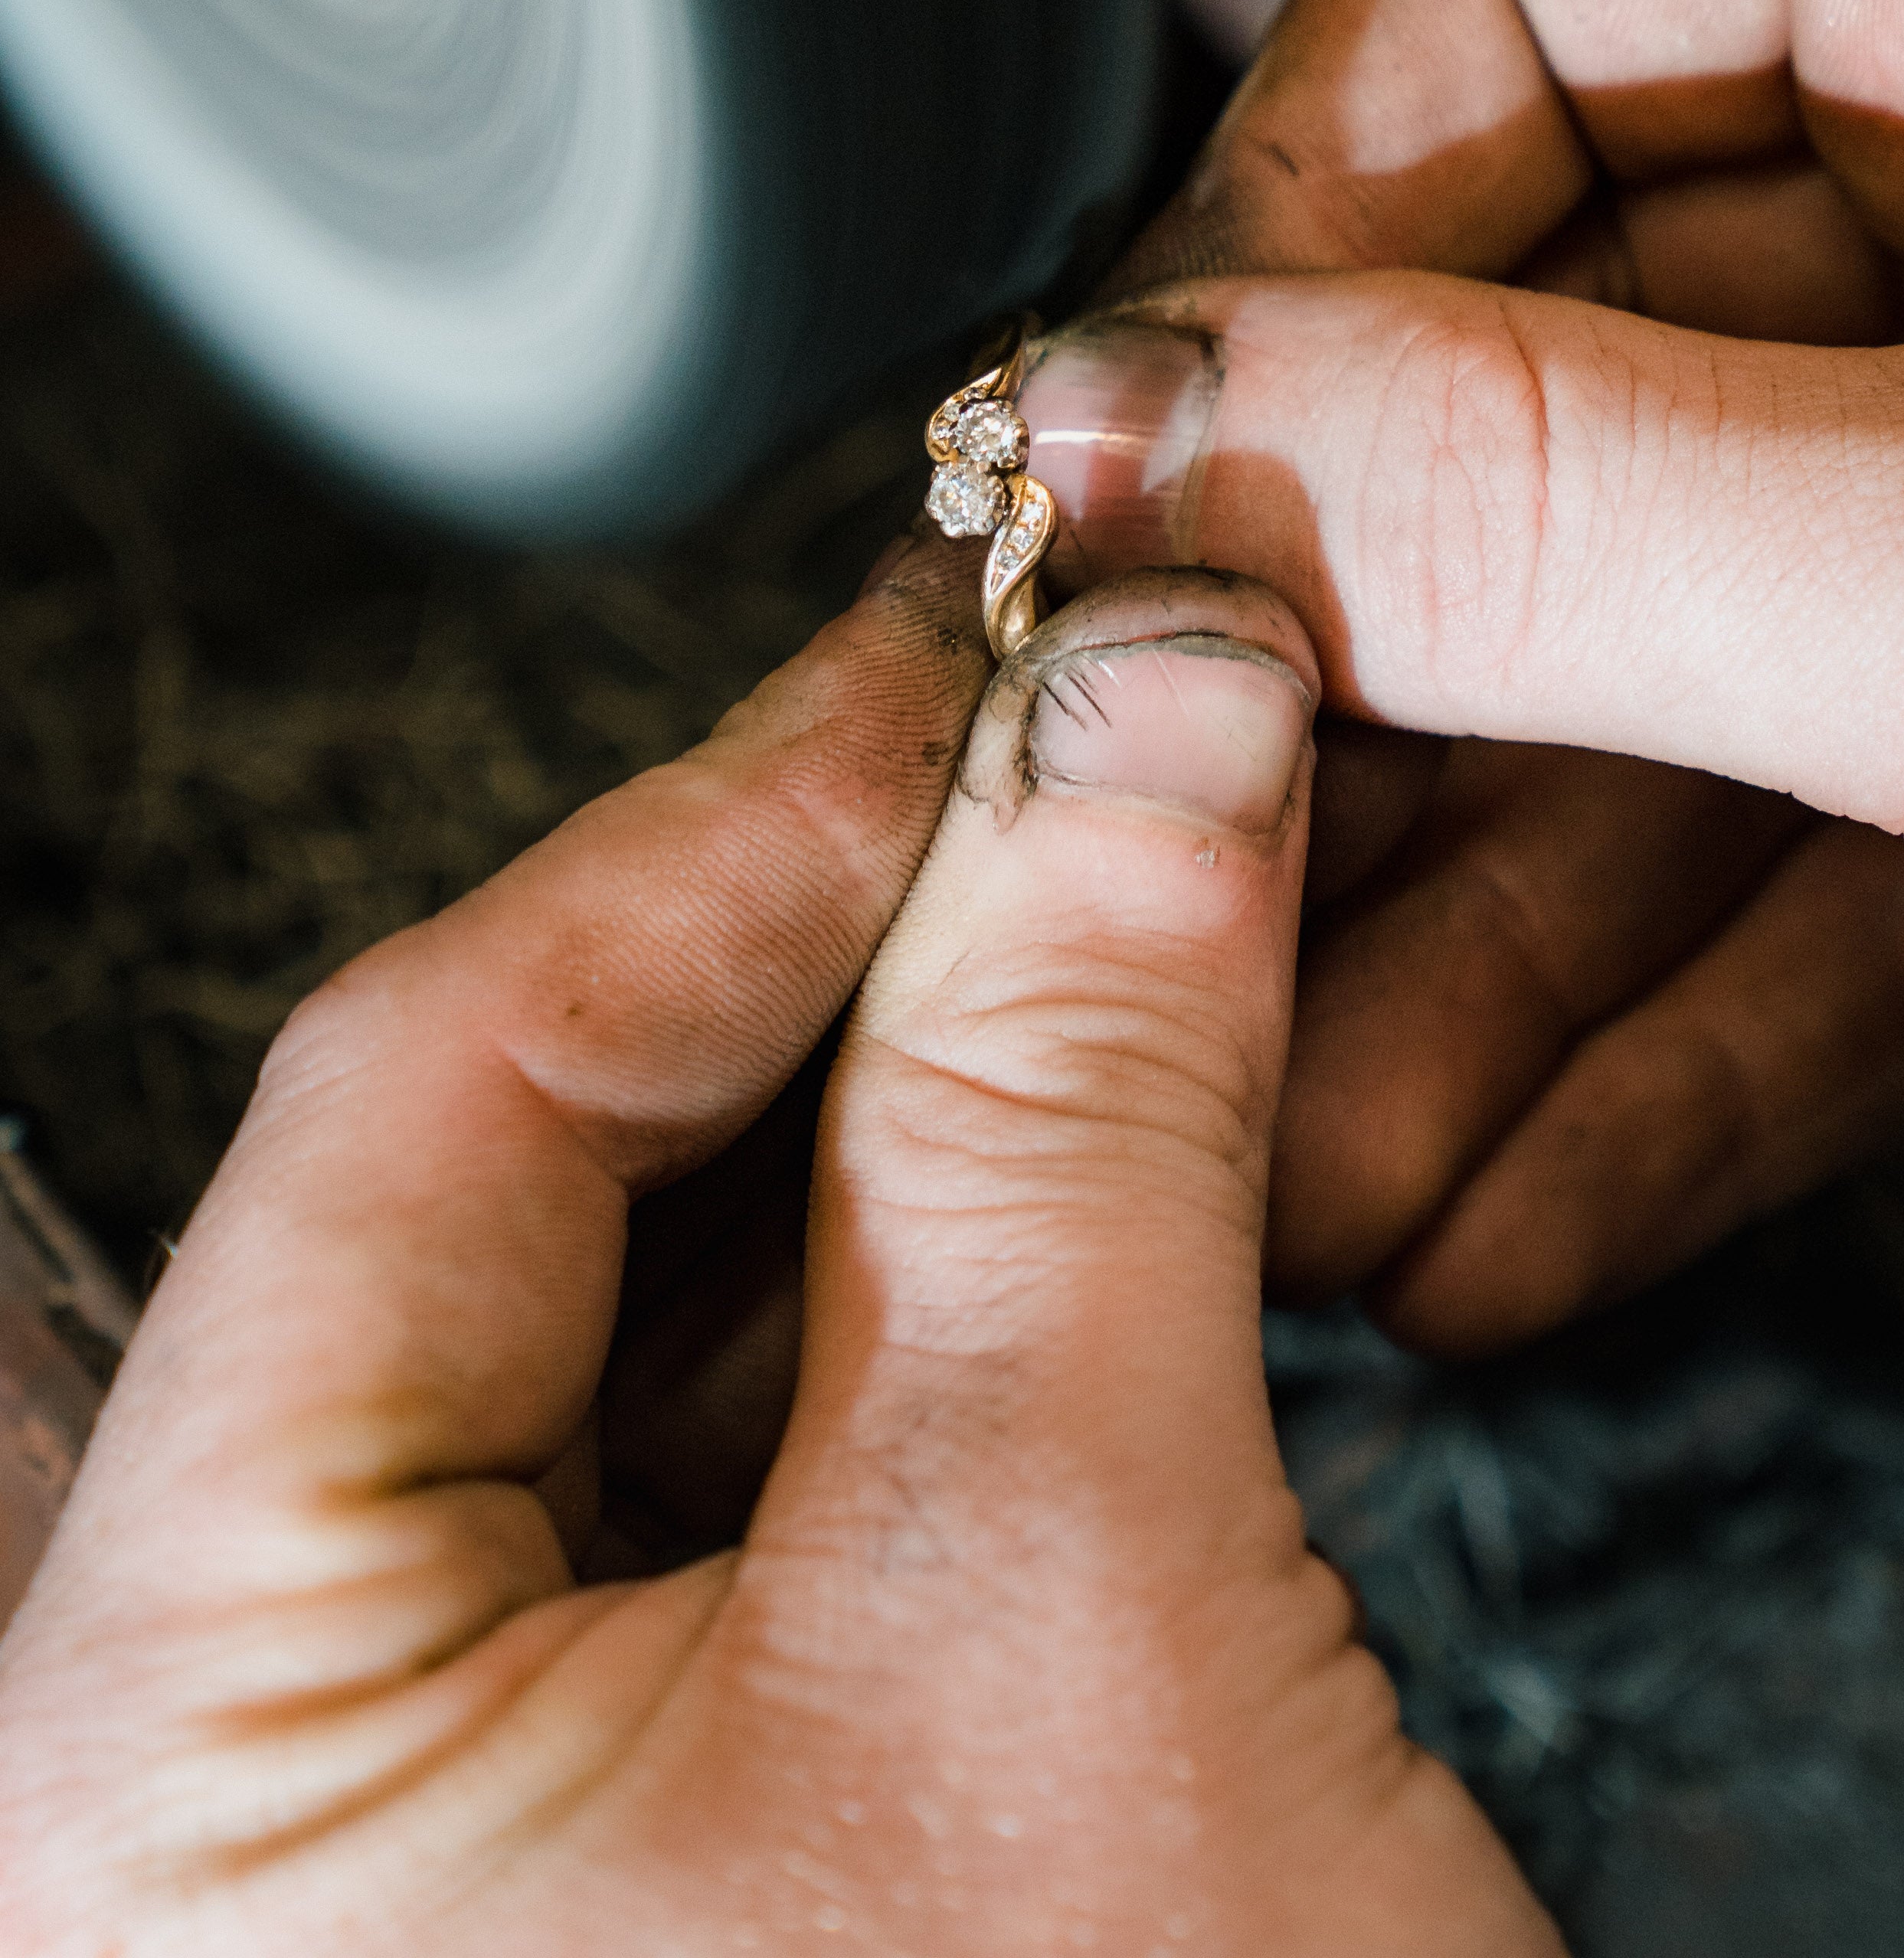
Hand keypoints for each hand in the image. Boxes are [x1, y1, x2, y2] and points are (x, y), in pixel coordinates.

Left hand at [0, 538, 1555, 1954]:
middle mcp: (241, 1789)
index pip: (432, 1095)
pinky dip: (946, 1295)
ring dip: (925, 1109)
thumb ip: (1077, 1100)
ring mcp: (449, 1820)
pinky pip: (757, 1471)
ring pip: (664, 1319)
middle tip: (1096, 744)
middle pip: (534, 1191)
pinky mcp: (653, 1837)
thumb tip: (1144, 699)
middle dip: (855, 953)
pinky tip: (1110, 1158)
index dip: (745, 825)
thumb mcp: (1085, 1606)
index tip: (994, 653)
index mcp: (171, 1748)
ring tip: (1138, 906)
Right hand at [1025, 0, 1903, 1348]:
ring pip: (1722, 589)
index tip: (1174, 475)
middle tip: (1174, 866)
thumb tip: (1137, 440)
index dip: (1307, 195)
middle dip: (1386, 647)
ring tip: (1317, 1141)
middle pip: (1589, 301)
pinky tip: (1535, 1180)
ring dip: (1518, 885)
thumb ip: (1553, 502)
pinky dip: (1717, 977)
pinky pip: (1890, 774)